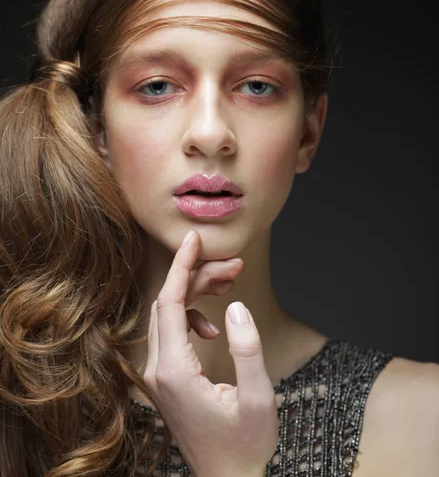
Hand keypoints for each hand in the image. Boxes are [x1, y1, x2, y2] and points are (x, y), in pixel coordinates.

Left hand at [142, 230, 278, 476]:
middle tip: (233, 265)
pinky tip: (215, 328)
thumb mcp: (258, 398)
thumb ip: (248, 349)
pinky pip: (170, 333)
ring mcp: (157, 375)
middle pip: (169, 304)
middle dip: (199, 277)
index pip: (170, 303)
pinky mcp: (164, 379)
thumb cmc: (243, 444)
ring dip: (197, 294)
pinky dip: (192, 318)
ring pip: (169, 315)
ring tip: (229, 282)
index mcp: (175, 371)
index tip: (193, 239)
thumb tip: (236, 307)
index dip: (182, 266)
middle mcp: (157, 370)